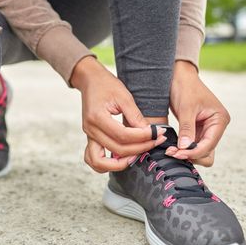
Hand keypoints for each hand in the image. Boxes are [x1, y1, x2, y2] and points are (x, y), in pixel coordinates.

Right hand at [70, 56, 166, 172]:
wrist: (90, 80)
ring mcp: (88, 136)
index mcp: (97, 117)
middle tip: (156, 141)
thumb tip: (149, 133)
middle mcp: (90, 129)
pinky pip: (93, 159)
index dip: (143, 137)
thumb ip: (135, 116)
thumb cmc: (107, 84)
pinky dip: (107, 164)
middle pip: (116, 149)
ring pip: (101, 162)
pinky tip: (123, 158)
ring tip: (138, 155)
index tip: (157, 133)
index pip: (123, 135)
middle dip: (140, 148)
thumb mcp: (124, 96)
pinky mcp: (90, 138)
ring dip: (120, 163)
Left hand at [166, 61, 230, 166]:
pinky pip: (193, 145)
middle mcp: (217, 126)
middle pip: (207, 152)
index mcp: (220, 119)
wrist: (179, 76)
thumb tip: (185, 148)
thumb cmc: (185, 87)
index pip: (209, 144)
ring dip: (187, 153)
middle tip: (172, 153)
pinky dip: (184, 148)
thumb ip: (187, 129)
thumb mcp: (186, 108)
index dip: (193, 152)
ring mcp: (208, 129)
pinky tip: (172, 147)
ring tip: (171, 150)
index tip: (176, 154)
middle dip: (191, 155)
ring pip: (200, 151)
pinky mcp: (198, 129)